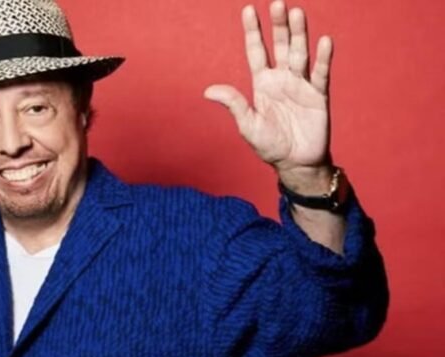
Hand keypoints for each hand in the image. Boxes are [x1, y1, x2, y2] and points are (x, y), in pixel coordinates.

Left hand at [205, 1, 332, 178]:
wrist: (295, 164)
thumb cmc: (269, 146)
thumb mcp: (248, 125)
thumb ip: (233, 104)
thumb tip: (208, 91)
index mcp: (262, 84)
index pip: (256, 52)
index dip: (253, 32)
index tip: (249, 9)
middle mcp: (282, 80)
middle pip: (280, 46)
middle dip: (278, 26)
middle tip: (278, 3)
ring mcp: (301, 85)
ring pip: (300, 54)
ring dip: (299, 34)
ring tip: (297, 13)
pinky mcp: (318, 96)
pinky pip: (320, 74)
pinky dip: (322, 58)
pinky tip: (324, 41)